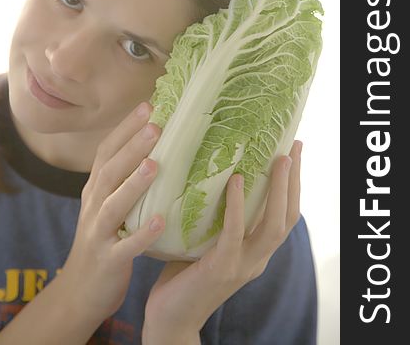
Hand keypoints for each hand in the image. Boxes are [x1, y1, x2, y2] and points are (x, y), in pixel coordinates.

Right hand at [59, 102, 164, 323]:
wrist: (80, 290)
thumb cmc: (103, 238)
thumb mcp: (106, 203)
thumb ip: (123, 178)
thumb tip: (154, 146)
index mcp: (96, 189)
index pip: (107, 151)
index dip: (125, 128)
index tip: (148, 105)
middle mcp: (94, 205)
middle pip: (110, 170)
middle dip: (132, 146)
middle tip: (156, 125)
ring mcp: (99, 232)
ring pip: (114, 204)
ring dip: (134, 184)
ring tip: (154, 165)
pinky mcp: (108, 259)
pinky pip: (126, 246)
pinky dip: (142, 234)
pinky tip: (161, 221)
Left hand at [142, 140, 302, 341]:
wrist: (170, 320)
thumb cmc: (183, 276)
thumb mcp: (208, 243)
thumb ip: (217, 218)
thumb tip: (209, 173)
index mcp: (257, 253)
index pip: (286, 216)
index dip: (294, 185)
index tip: (293, 152)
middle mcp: (257, 259)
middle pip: (289, 217)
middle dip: (295, 181)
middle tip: (294, 147)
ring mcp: (242, 266)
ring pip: (273, 225)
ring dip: (279, 190)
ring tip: (279, 159)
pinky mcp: (221, 268)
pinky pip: (234, 233)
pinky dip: (238, 206)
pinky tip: (236, 181)